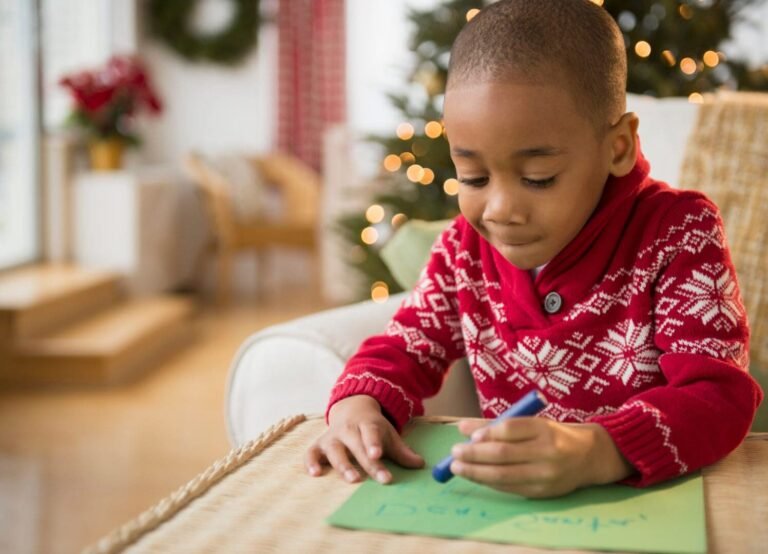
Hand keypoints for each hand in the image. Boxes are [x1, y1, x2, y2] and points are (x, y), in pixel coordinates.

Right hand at [305, 395, 424, 483]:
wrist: (351, 408)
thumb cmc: (372, 428)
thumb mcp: (388, 434)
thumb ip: (402, 451)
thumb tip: (420, 465)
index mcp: (366, 424)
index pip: (371, 433)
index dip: (373, 443)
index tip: (378, 454)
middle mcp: (347, 429)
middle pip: (356, 445)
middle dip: (367, 462)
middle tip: (379, 477)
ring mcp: (332, 437)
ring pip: (334, 450)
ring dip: (343, 464)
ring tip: (353, 479)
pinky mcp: (318, 445)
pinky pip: (311, 453)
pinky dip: (311, 463)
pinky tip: (316, 474)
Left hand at [450, 418, 633, 497]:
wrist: (590, 456)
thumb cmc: (553, 435)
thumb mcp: (531, 422)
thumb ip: (497, 424)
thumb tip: (462, 428)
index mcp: (544, 429)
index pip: (512, 428)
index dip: (488, 432)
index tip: (469, 436)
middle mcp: (547, 452)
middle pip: (504, 454)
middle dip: (474, 455)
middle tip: (454, 453)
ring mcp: (546, 475)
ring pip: (504, 475)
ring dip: (476, 472)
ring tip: (457, 467)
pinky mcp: (543, 493)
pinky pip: (510, 488)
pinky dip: (490, 482)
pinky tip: (477, 476)